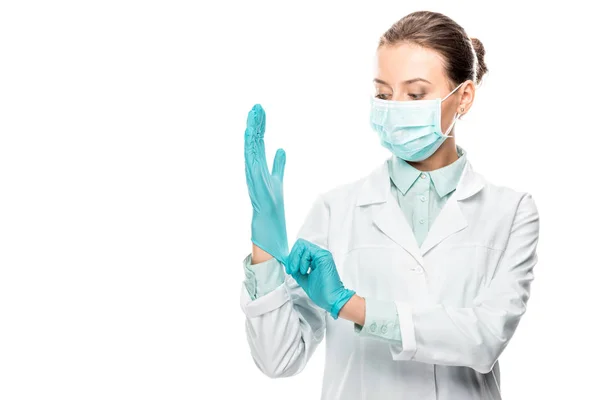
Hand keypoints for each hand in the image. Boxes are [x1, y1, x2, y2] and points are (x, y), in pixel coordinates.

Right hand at [244, 104, 288, 264]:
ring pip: (251, 149)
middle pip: (254, 143)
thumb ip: (278, 166)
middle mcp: (254, 171)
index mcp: (259, 169)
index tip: (260, 111)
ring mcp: (253, 177)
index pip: (259, 143)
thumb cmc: (272, 211)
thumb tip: (282, 151)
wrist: (269, 233)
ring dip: (253, 131)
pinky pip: (251, 161)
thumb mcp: (278, 182)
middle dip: (256, 124)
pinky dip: (251, 146)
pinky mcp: (255, 183)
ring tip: (255, 114)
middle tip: (257, 106)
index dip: (260, 127)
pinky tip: (252, 133)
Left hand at [286, 239, 354, 318]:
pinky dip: (302, 261)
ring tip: (299, 271)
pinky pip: (308, 251)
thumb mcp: (304, 279)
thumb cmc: (322, 292)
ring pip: (302, 245)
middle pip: (300, 245)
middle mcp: (319, 255)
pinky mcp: (323, 256)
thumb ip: (297, 271)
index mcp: (315, 259)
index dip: (292, 257)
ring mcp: (322, 254)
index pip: (300, 249)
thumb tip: (289, 265)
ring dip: (296, 259)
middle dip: (292, 257)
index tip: (290, 269)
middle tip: (291, 269)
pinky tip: (304, 271)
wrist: (331, 299)